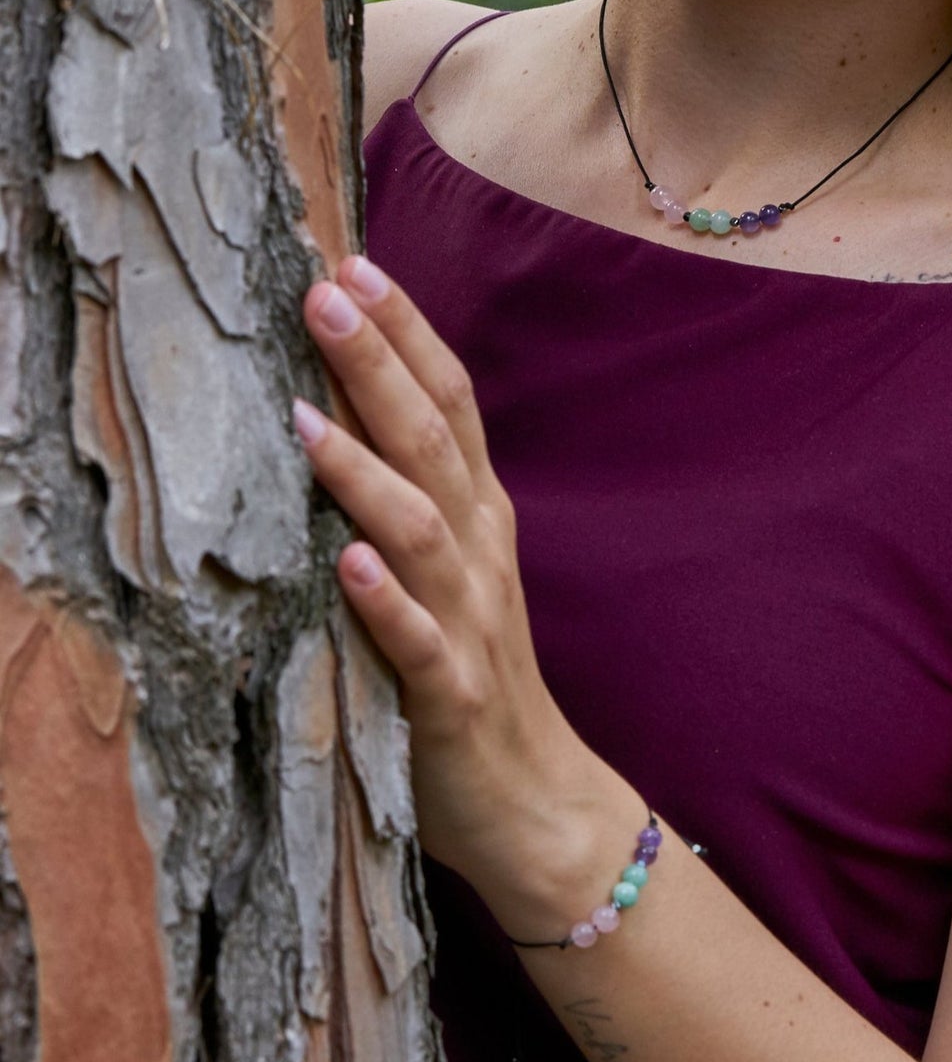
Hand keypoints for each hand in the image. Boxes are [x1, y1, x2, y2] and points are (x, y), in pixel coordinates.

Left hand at [292, 254, 603, 910]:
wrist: (534, 797)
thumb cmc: (478, 673)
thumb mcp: (456, 572)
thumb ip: (416, 495)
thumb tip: (342, 406)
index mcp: (481, 520)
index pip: (452, 407)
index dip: (410, 335)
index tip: (354, 264)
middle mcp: (480, 556)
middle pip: (436, 446)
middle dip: (381, 367)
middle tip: (325, 294)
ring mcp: (468, 624)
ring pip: (422, 533)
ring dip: (366, 472)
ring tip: (306, 414)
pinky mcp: (447, 696)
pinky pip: (416, 644)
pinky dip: (384, 602)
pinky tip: (345, 565)